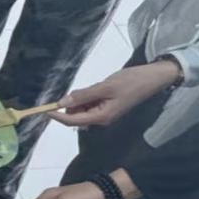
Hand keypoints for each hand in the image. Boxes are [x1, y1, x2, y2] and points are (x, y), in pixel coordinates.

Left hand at [54, 60, 181, 127]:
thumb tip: (63, 102)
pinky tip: (95, 88)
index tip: (45, 109)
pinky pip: (90, 105)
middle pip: (76, 116)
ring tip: (93, 87)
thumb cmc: (131, 81)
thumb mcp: (105, 87)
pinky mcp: (108, 107)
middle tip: (77, 90)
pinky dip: (87, 98)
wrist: (153, 78)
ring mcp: (105, 114)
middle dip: (70, 105)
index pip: (72, 120)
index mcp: (101, 117)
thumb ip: (83, 95)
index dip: (57, 115)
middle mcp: (101, 119)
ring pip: (82, 110)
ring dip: (79, 100)